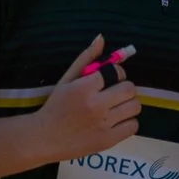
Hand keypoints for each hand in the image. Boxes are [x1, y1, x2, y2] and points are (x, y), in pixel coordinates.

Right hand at [33, 35, 138, 159]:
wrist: (44, 138)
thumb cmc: (55, 107)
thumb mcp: (66, 80)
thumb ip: (85, 58)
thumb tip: (101, 38)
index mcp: (84, 88)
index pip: (115, 72)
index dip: (116, 73)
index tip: (109, 79)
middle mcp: (95, 105)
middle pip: (129, 88)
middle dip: (125, 88)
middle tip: (115, 93)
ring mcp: (103, 124)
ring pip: (135, 106)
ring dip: (129, 104)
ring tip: (117, 107)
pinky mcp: (108, 140)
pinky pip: (133, 126)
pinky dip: (128, 122)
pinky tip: (116, 121)